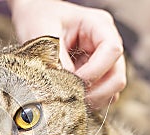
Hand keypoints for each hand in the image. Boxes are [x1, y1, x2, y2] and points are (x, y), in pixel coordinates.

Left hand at [8, 0, 125, 108]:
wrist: (32, 17)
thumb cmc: (38, 17)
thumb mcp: (43, 32)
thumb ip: (57, 58)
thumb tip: (66, 86)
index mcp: (98, 25)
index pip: (112, 50)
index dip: (95, 71)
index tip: (73, 81)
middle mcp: (104, 43)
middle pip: (117, 75)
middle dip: (96, 91)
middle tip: (72, 98)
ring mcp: (101, 60)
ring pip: (111, 89)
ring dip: (93, 99)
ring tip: (69, 100)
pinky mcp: (92, 74)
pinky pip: (100, 95)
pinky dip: (89, 102)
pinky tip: (70, 100)